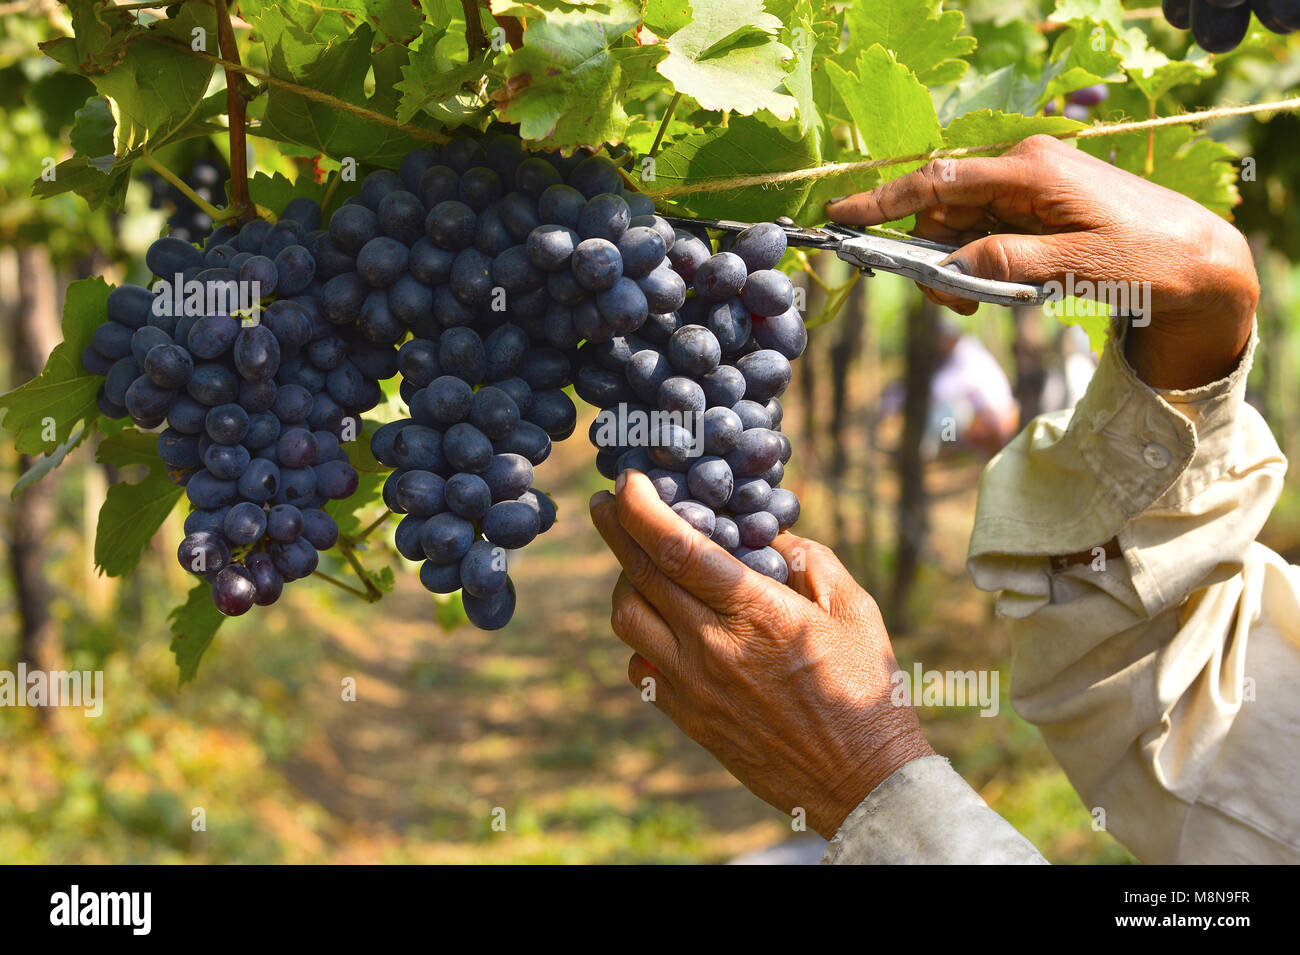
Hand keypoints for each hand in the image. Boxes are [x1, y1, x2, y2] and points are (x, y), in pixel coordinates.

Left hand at [589, 472, 932, 838]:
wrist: (860, 781)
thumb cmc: (867, 689)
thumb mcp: (854, 609)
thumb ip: (808, 560)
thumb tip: (763, 531)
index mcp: (755, 613)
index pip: (676, 548)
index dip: (641, 507)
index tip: (628, 480)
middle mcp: (712, 647)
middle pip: (639, 575)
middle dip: (617, 529)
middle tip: (610, 502)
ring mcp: (693, 686)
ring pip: (627, 620)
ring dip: (626, 582)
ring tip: (640, 564)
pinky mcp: (687, 718)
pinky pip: (640, 667)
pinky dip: (641, 637)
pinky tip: (663, 625)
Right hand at [826, 135, 1257, 389]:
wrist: (1198, 261)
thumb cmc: (1143, 260)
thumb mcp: (1072, 268)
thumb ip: (1005, 262)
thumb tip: (950, 267)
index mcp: (1030, 170)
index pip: (939, 182)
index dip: (884, 201)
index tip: (838, 216)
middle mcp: (1024, 168)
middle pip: (944, 210)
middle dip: (933, 257)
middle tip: (957, 304)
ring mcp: (1031, 186)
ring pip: (962, 226)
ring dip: (960, 267)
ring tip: (989, 301)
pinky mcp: (1038, 206)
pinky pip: (988, 232)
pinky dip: (983, 263)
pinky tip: (1008, 287)